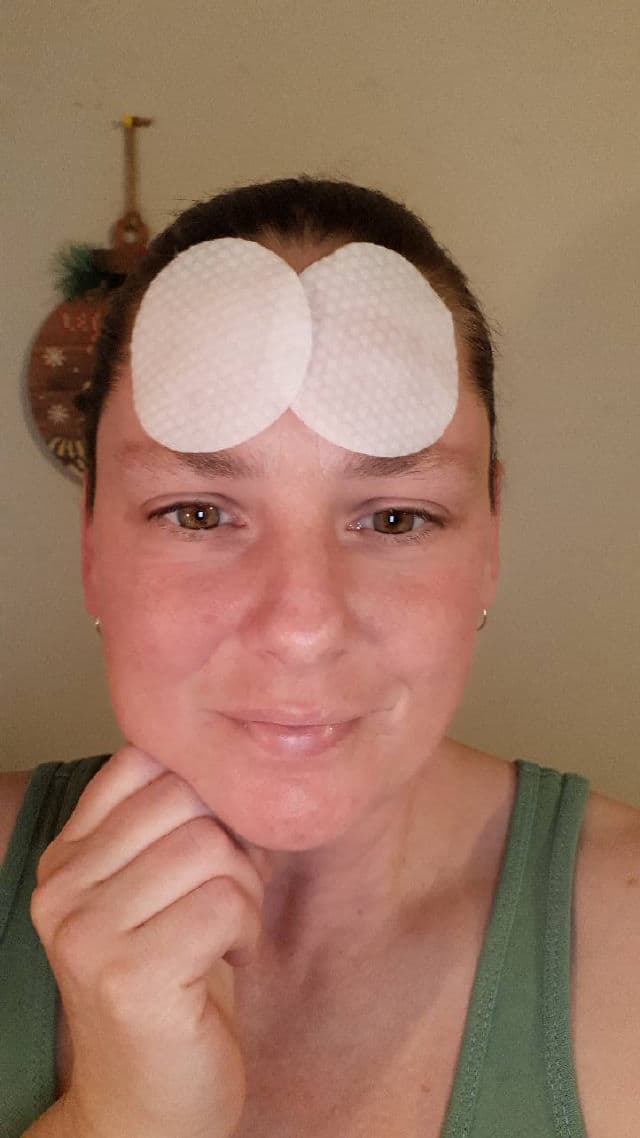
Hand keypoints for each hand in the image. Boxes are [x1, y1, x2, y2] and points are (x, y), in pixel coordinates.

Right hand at [30, 746, 266, 1137]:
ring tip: (228, 934)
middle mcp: (62, 889)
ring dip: (245, 892)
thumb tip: (237, 766)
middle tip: (231, 897)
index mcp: (65, 858)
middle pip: (184, 800)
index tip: (215, 847)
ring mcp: (87, 932)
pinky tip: (229, 963)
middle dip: (232, 844)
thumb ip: (172, 826)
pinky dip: (247, 931)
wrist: (145, 1107)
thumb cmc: (170, 988)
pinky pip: (225, 902)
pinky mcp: (129, 975)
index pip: (142, 763)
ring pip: (210, 848)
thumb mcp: (154, 892)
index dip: (203, 794)